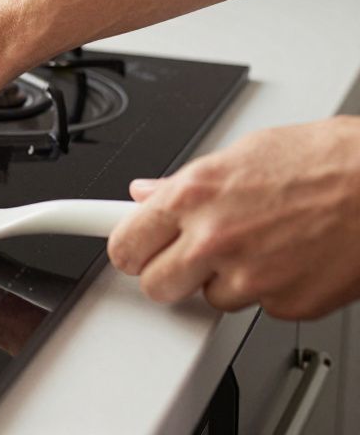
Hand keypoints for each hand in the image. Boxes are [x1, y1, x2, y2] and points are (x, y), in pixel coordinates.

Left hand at [108, 116, 359, 319]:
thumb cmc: (331, 161)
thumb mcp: (246, 153)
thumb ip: (188, 181)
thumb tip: (148, 192)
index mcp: (195, 195)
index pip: (125, 244)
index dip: (130, 249)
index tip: (130, 250)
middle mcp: (215, 239)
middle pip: (156, 285)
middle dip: (169, 272)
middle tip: (188, 254)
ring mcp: (250, 277)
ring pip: (210, 297)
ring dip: (226, 278)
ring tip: (263, 241)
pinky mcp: (286, 303)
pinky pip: (260, 305)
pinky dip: (272, 287)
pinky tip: (294, 256)